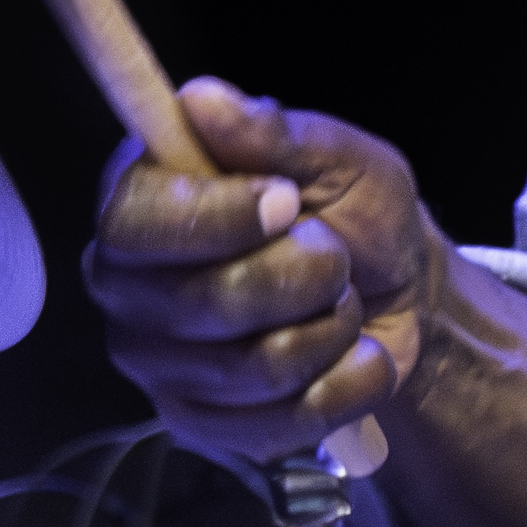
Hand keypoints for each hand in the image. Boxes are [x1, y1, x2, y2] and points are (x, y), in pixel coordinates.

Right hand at [84, 79, 444, 469]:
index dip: (217, 220)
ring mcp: (155, 362)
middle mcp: (127, 284)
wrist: (400, 296)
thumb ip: (274, 133)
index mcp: (141, 201)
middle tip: (336, 255)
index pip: (134, 224)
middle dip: (304, 277)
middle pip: (202, 303)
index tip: (288, 202)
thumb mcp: (338, 157)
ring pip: (251, 368)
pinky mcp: (195, 423)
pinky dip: (343, 388)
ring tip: (342, 302)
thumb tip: (201, 100)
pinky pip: (274, 426)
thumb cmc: (355, 213)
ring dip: (330, 329)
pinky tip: (353, 357)